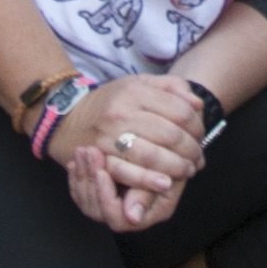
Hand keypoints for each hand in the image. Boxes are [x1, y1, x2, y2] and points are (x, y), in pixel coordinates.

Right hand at [50, 74, 206, 229]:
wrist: (66, 121)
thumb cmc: (109, 103)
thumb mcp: (137, 84)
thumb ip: (170, 87)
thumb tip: (197, 104)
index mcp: (133, 92)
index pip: (179, 111)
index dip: (197, 127)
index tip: (200, 136)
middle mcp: (121, 114)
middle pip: (170, 135)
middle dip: (191, 150)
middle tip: (198, 158)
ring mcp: (109, 138)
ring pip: (154, 156)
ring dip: (177, 167)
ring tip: (187, 170)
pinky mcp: (100, 160)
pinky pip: (130, 174)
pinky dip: (151, 181)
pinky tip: (166, 183)